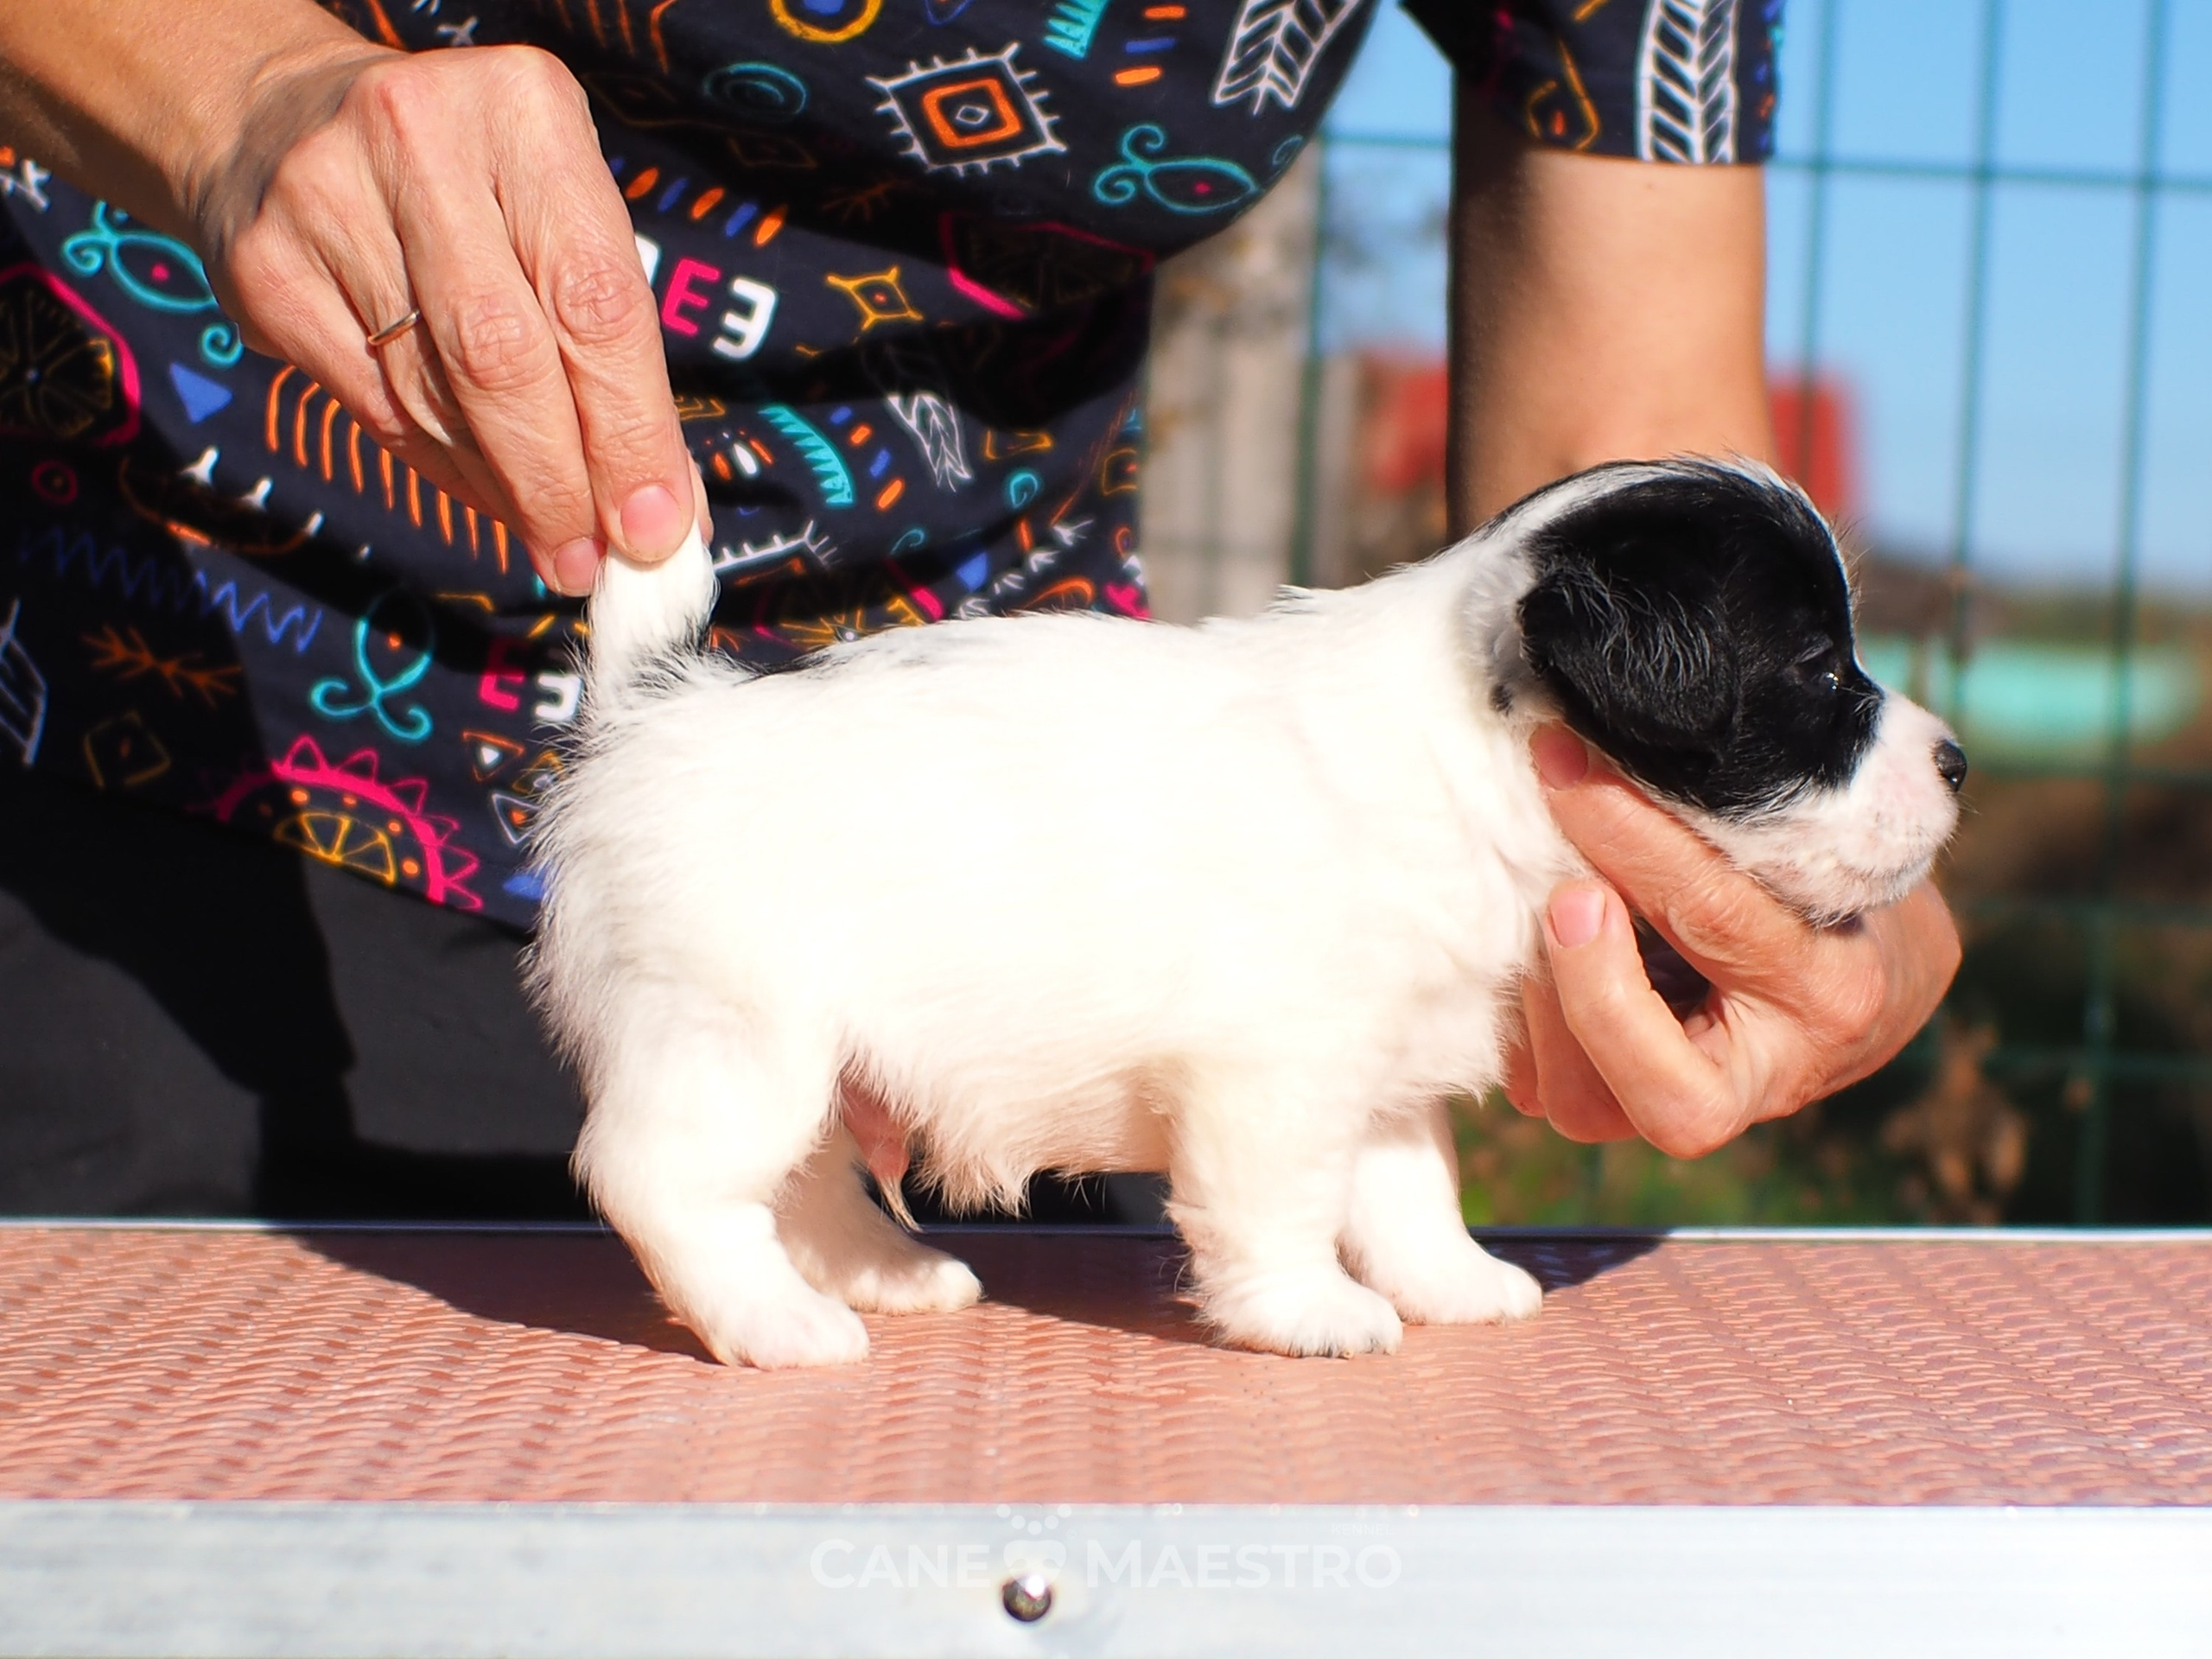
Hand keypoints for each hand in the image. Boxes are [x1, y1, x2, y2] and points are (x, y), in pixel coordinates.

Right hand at [186, 38, 704, 592]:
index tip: (657, 527)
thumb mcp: (555, 211)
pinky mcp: (265, 270)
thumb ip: (611, 343)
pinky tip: (486, 497)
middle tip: (595, 560)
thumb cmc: (469, 186)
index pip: (597, 302)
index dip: (632, 431)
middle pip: (507, 356)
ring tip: (552, 539)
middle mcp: (422, 140)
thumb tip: (662, 507)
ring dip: (507, 490)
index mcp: (526, 113)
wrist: (274, 120)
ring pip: (437, 395)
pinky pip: (376, 407)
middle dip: (561, 480)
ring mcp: (326, 200)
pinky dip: (445, 470)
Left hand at [1503, 727, 1961, 1157]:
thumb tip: (1596, 742)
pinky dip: (1516, 1017)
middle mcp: (1768, 1077)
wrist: (1863, 983)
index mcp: (1832, 994)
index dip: (1631, 840)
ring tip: (1528, 904)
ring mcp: (1687, 1108)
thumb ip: (1726, 821)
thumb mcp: (1807, 842)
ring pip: (1582, 1102)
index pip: (1719, 919)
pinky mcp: (1619, 1113)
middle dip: (1593, 994)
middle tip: (1559, 895)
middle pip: (1666, 1093)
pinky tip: (1512, 942)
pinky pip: (1541, 1086)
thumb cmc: (1830, 887)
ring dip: (1539, 1001)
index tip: (1565, 767)